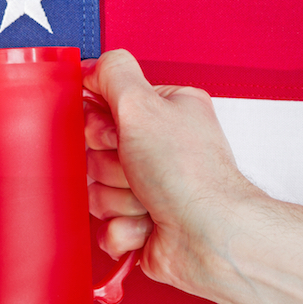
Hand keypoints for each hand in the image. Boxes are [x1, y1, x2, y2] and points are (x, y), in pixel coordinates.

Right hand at [82, 49, 261, 294]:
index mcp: (165, 113)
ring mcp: (150, 190)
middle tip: (136, 169)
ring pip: (98, 191)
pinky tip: (148, 224)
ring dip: (117, 200)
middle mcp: (159, 150)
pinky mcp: (142, 224)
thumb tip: (93, 66)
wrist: (209, 237)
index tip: (112, 134)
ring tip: (148, 200)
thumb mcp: (144, 106)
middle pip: (95, 155)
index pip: (105, 110)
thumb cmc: (189, 174)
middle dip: (108, 168)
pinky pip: (107, 226)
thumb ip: (114, 74)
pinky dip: (124, 228)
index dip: (99, 126)